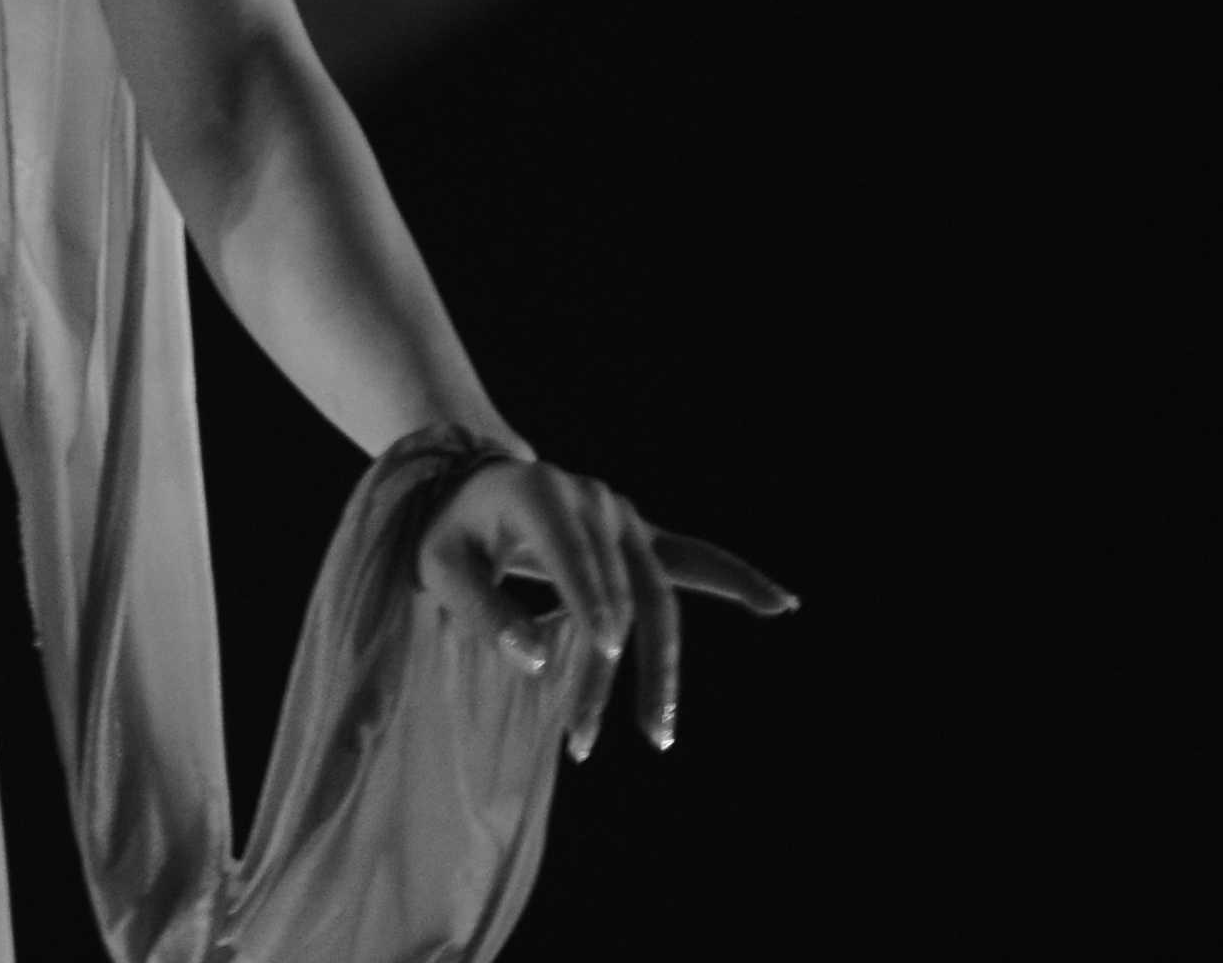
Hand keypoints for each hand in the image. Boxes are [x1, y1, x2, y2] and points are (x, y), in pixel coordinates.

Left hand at [416, 450, 796, 759]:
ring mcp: (623, 517)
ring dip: (659, 668)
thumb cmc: (451, 532)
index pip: (572, 554)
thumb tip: (536, 661)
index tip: (602, 648)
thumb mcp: (441, 564)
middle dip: (612, 668)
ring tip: (656, 734)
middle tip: (599, 735)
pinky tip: (781, 603)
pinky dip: (734, 579)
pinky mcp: (641, 536)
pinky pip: (693, 559)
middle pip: (618, 593)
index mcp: (540, 495)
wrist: (471, 488)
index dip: (588, 599)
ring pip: (656, 598)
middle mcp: (592, 500)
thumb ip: (481, 608)